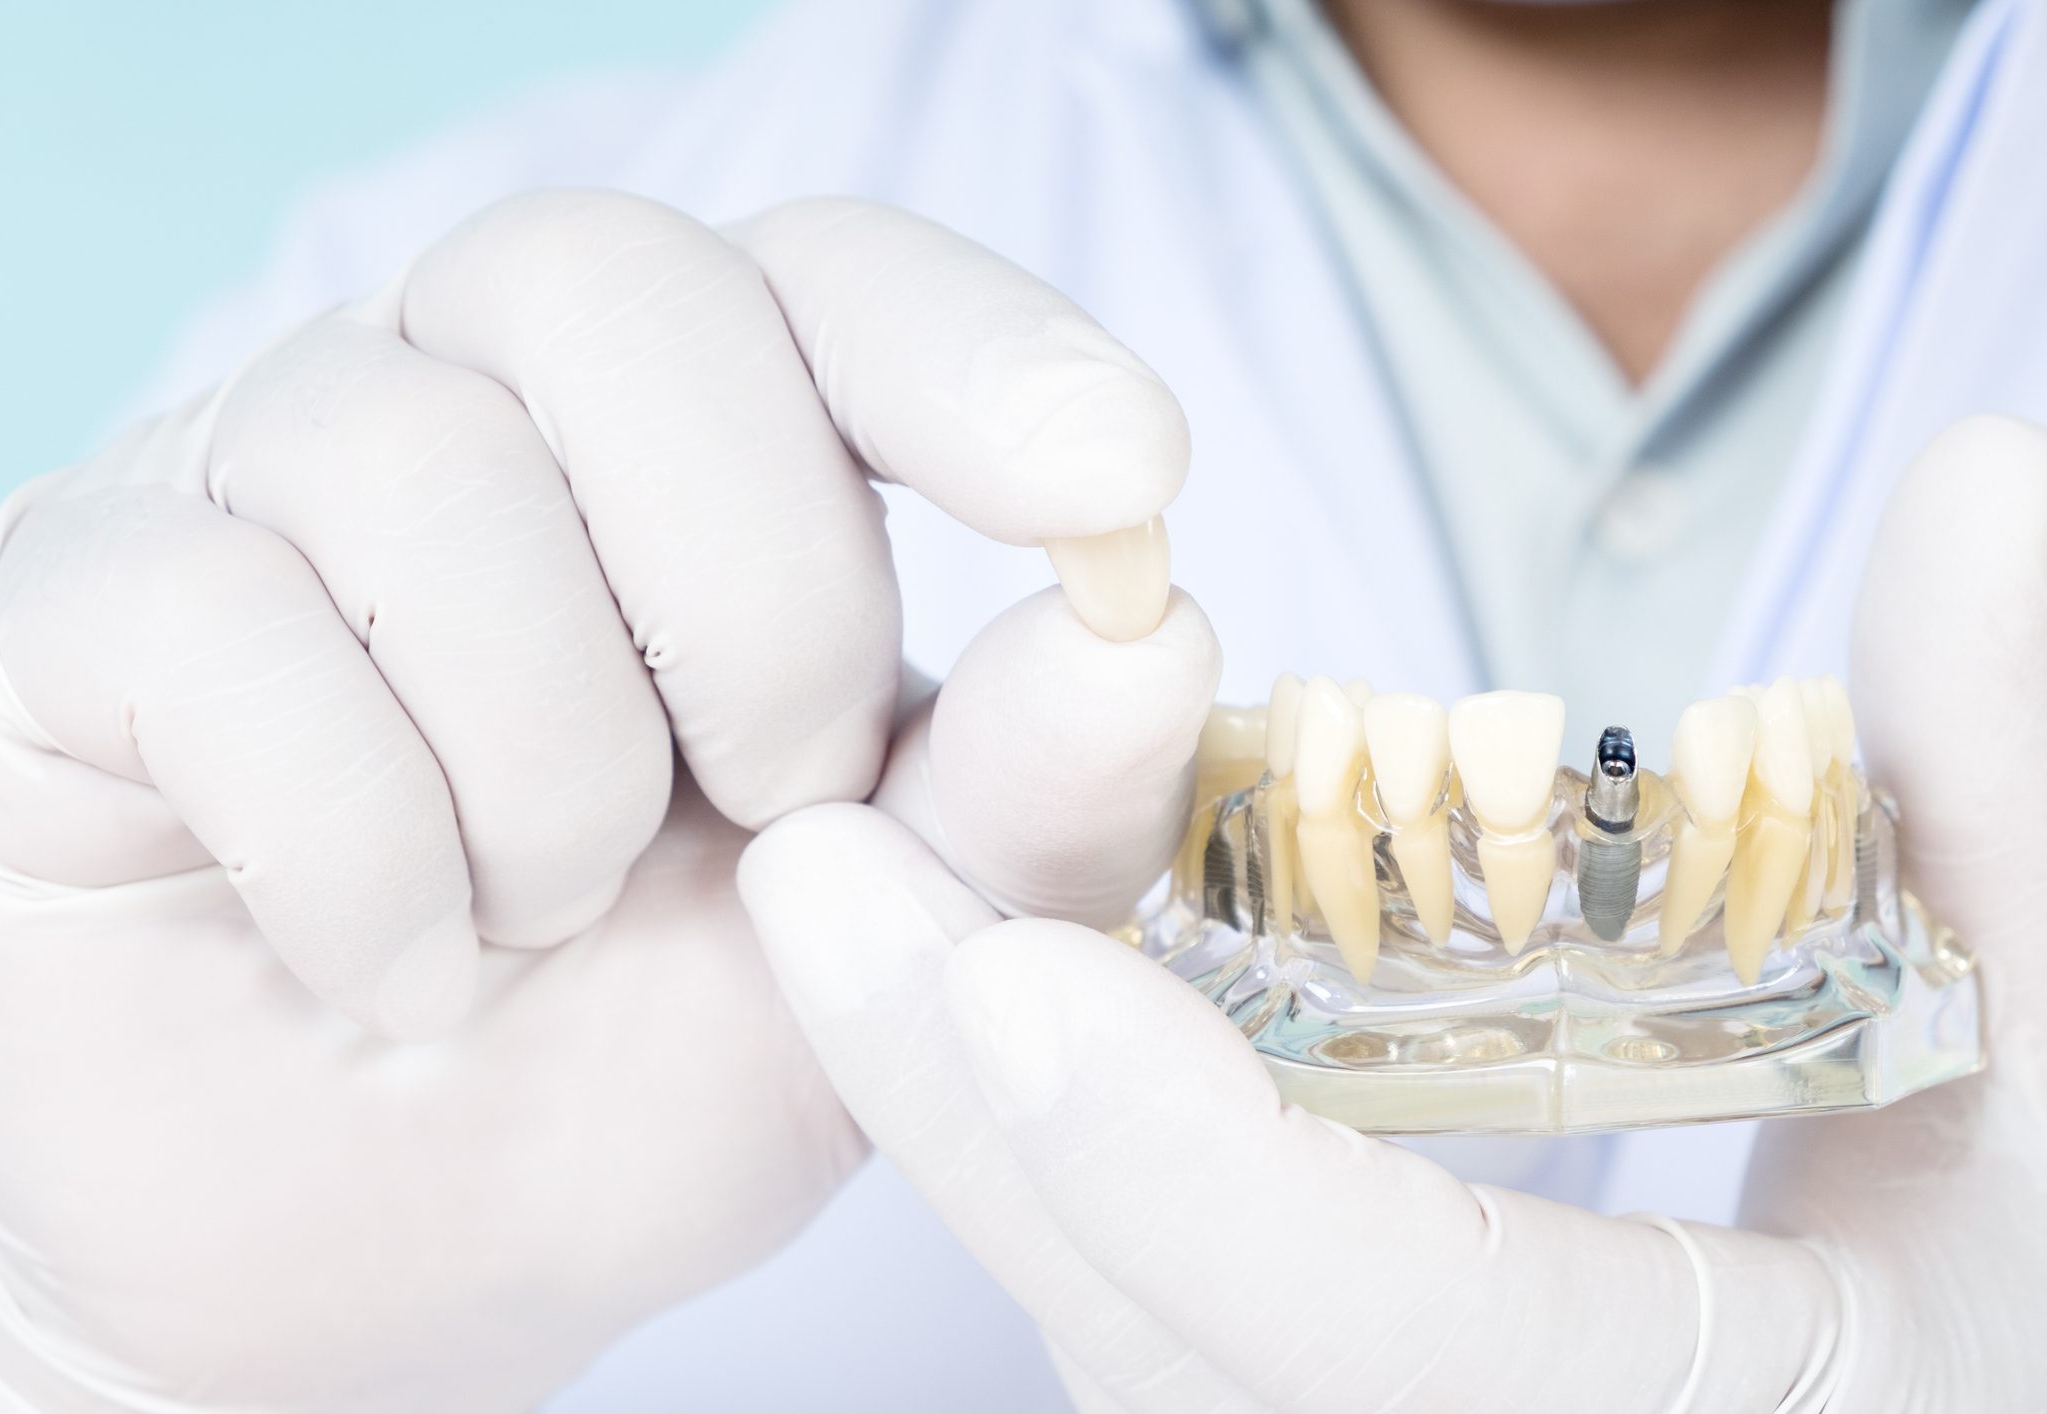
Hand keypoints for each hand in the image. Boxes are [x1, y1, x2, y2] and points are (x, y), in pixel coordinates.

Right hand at [0, 192, 1203, 1411]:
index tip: (1116, 480)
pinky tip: (391, 968)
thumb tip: (1153, 624)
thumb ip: (1023, 799)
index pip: (831, 274)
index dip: (975, 349)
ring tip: (545, 924)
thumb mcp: (886, 952)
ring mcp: (250, 477)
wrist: (380, 1255)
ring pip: (420, 466)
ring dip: (547, 771)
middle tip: (770, 810)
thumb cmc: (646, 1066)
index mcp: (692, 439)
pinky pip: (216, 622)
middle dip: (754, 597)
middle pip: (617, 293)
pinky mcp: (72, 608)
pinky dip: (360, 855)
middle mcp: (466, 395)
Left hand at [743, 416, 2046, 1412]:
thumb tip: (1981, 484)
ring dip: (960, 1114)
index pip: (1406, 1355)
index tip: (1024, 986)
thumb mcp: (2029, 1053)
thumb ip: (1991, 796)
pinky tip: (964, 975)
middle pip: (1168, 1346)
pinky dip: (1032, 1143)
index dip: (1211, 1196)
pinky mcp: (1300, 1386)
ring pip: (1120, 1322)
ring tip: (834, 892)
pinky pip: (1137, 1296)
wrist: (1917, 1384)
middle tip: (816, 881)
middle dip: (974, 1121)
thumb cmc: (1997, 1275)